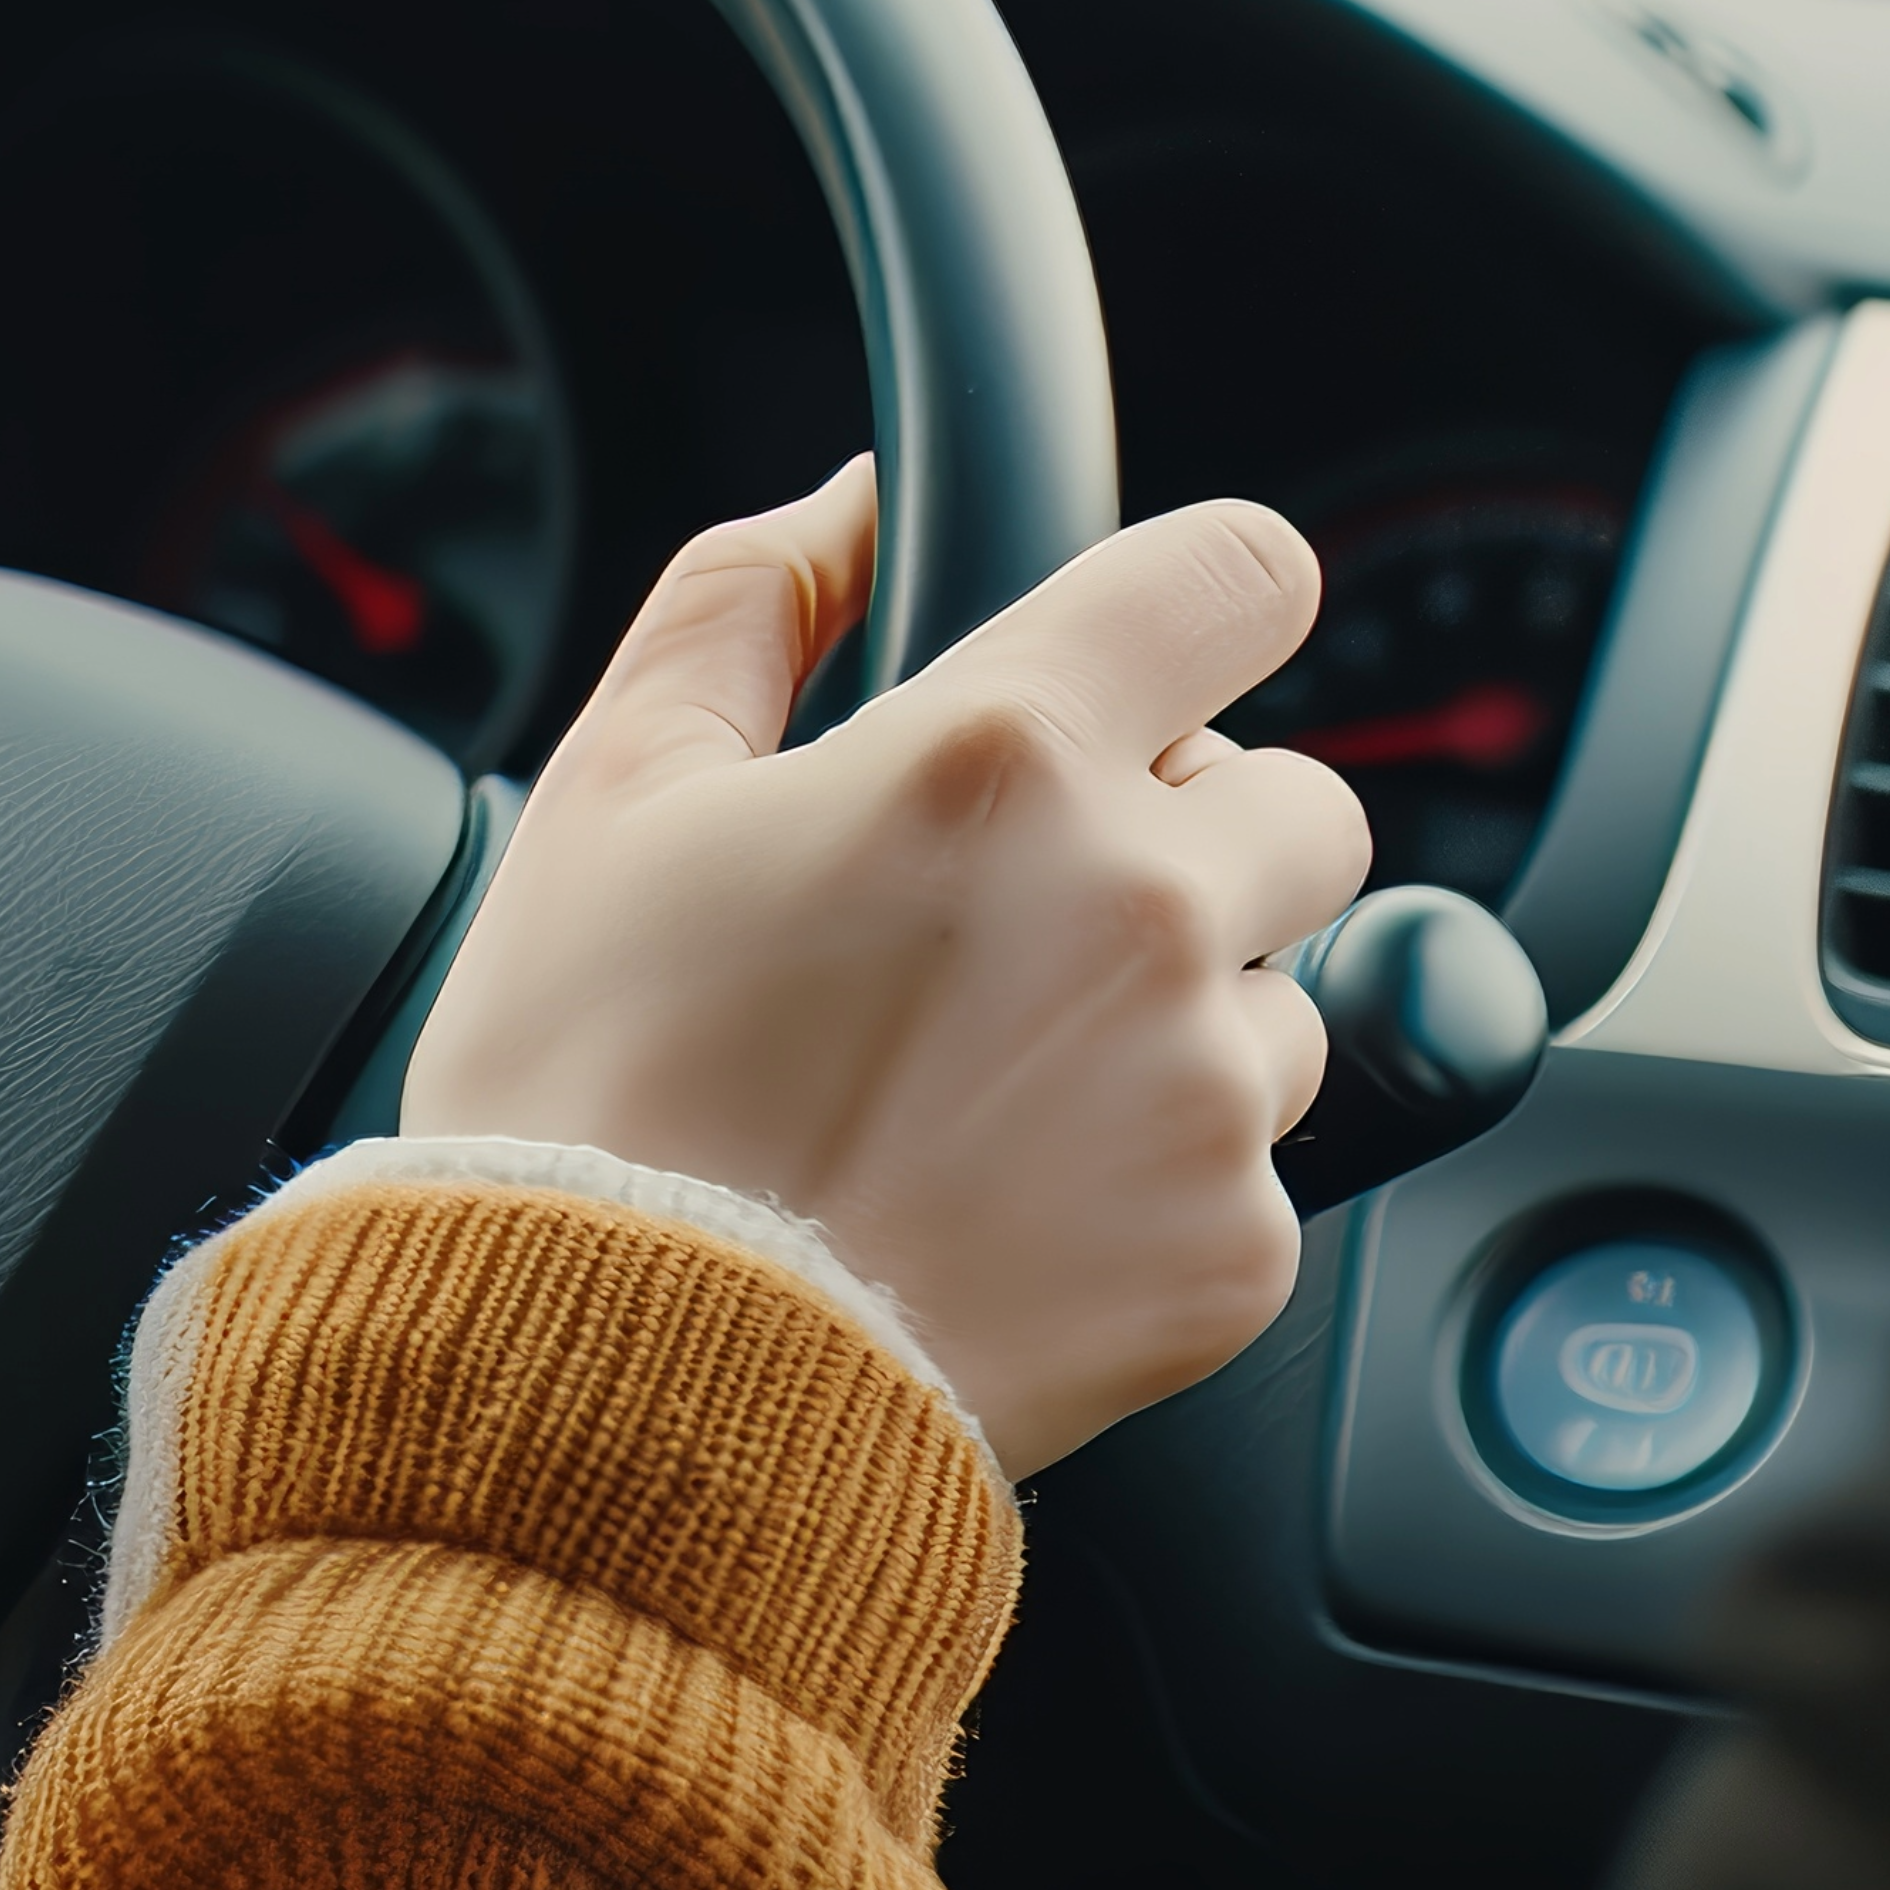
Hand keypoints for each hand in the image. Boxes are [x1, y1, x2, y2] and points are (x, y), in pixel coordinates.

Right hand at [401, 458, 1369, 1474]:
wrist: (615, 1381)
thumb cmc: (586, 1090)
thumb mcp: (606, 796)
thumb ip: (738, 605)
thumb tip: (845, 508)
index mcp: (993, 758)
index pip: (1237, 578)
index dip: (1202, 601)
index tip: (1168, 650)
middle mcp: (1139, 904)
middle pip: (1302, 798)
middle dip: (1187, 832)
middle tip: (1021, 915)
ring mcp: (1205, 1089)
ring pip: (1288, 990)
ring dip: (1183, 1009)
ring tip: (993, 1080)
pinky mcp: (1236, 1251)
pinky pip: (1255, 1165)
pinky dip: (1158, 1174)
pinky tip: (1006, 1196)